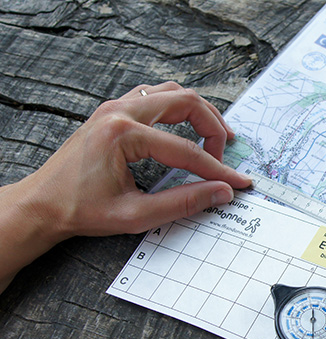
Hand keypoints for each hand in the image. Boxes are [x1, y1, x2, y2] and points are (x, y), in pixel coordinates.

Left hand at [0, 82, 250, 291]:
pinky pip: (154, 96)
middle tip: (226, 154)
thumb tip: (221, 192)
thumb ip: (184, 202)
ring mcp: (114, 107)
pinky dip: (177, 108)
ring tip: (214, 137)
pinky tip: (185, 129)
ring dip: (198, 112)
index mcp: (123, 134)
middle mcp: (120, 111)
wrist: (41, 205)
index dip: (218, 169)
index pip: (186, 150)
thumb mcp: (136, 215)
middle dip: (213, 128)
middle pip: (186, 102)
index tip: (239, 182)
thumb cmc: (80, 210)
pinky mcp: (112, 111)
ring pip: (171, 92)